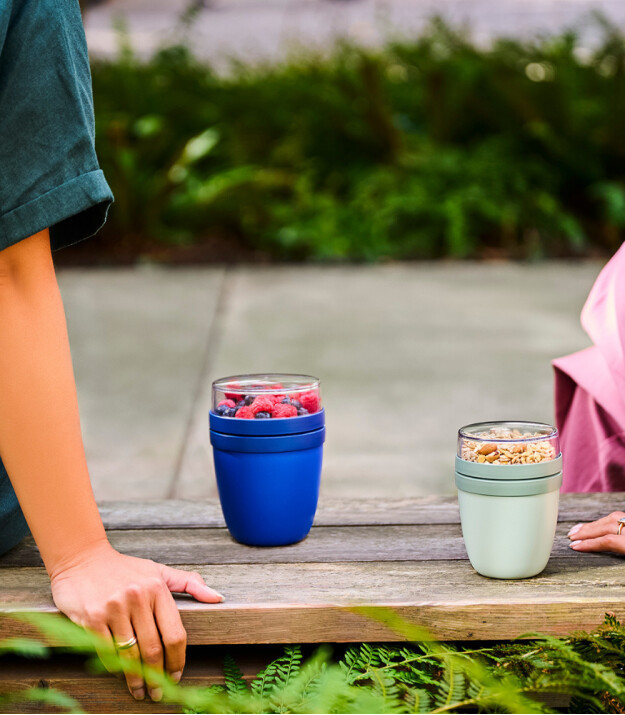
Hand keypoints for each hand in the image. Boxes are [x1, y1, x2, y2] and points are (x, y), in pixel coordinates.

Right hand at [49, 542, 223, 700]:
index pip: (175, 634)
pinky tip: (119, 673)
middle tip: (158, 693)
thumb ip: (188, 583)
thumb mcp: (157, 571)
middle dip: (157, 677)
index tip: (176, 676)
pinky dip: (114, 667)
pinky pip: (106, 652)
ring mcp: (114, 608)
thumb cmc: (124, 568)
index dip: (177, 661)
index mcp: (157, 588)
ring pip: (130, 655)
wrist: (81, 558)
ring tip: (139, 690)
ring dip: (136, 679)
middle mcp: (137, 598)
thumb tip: (218, 597)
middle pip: (154, 650)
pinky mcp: (91, 617)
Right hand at [568, 511, 624, 554]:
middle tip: (571, 537)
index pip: (607, 540)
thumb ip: (613, 547)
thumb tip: (597, 548)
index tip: (575, 546)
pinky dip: (599, 522)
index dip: (589, 543)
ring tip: (575, 530)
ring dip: (589, 526)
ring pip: (607, 520)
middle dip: (585, 532)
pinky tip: (592, 525)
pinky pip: (613, 517)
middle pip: (604, 528)